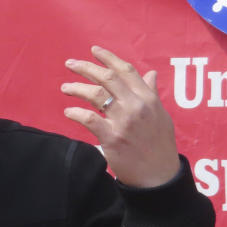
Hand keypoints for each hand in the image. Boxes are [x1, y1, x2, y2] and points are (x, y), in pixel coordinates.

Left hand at [62, 46, 180, 187]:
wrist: (159, 176)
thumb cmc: (160, 144)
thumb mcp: (161, 115)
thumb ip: (152, 93)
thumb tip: (150, 74)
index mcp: (148, 98)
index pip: (126, 70)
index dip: (108, 57)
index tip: (94, 50)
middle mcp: (136, 105)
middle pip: (107, 78)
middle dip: (86, 67)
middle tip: (70, 64)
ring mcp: (124, 121)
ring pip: (96, 95)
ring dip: (76, 88)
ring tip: (64, 87)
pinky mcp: (112, 138)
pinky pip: (89, 119)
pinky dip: (76, 113)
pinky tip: (68, 112)